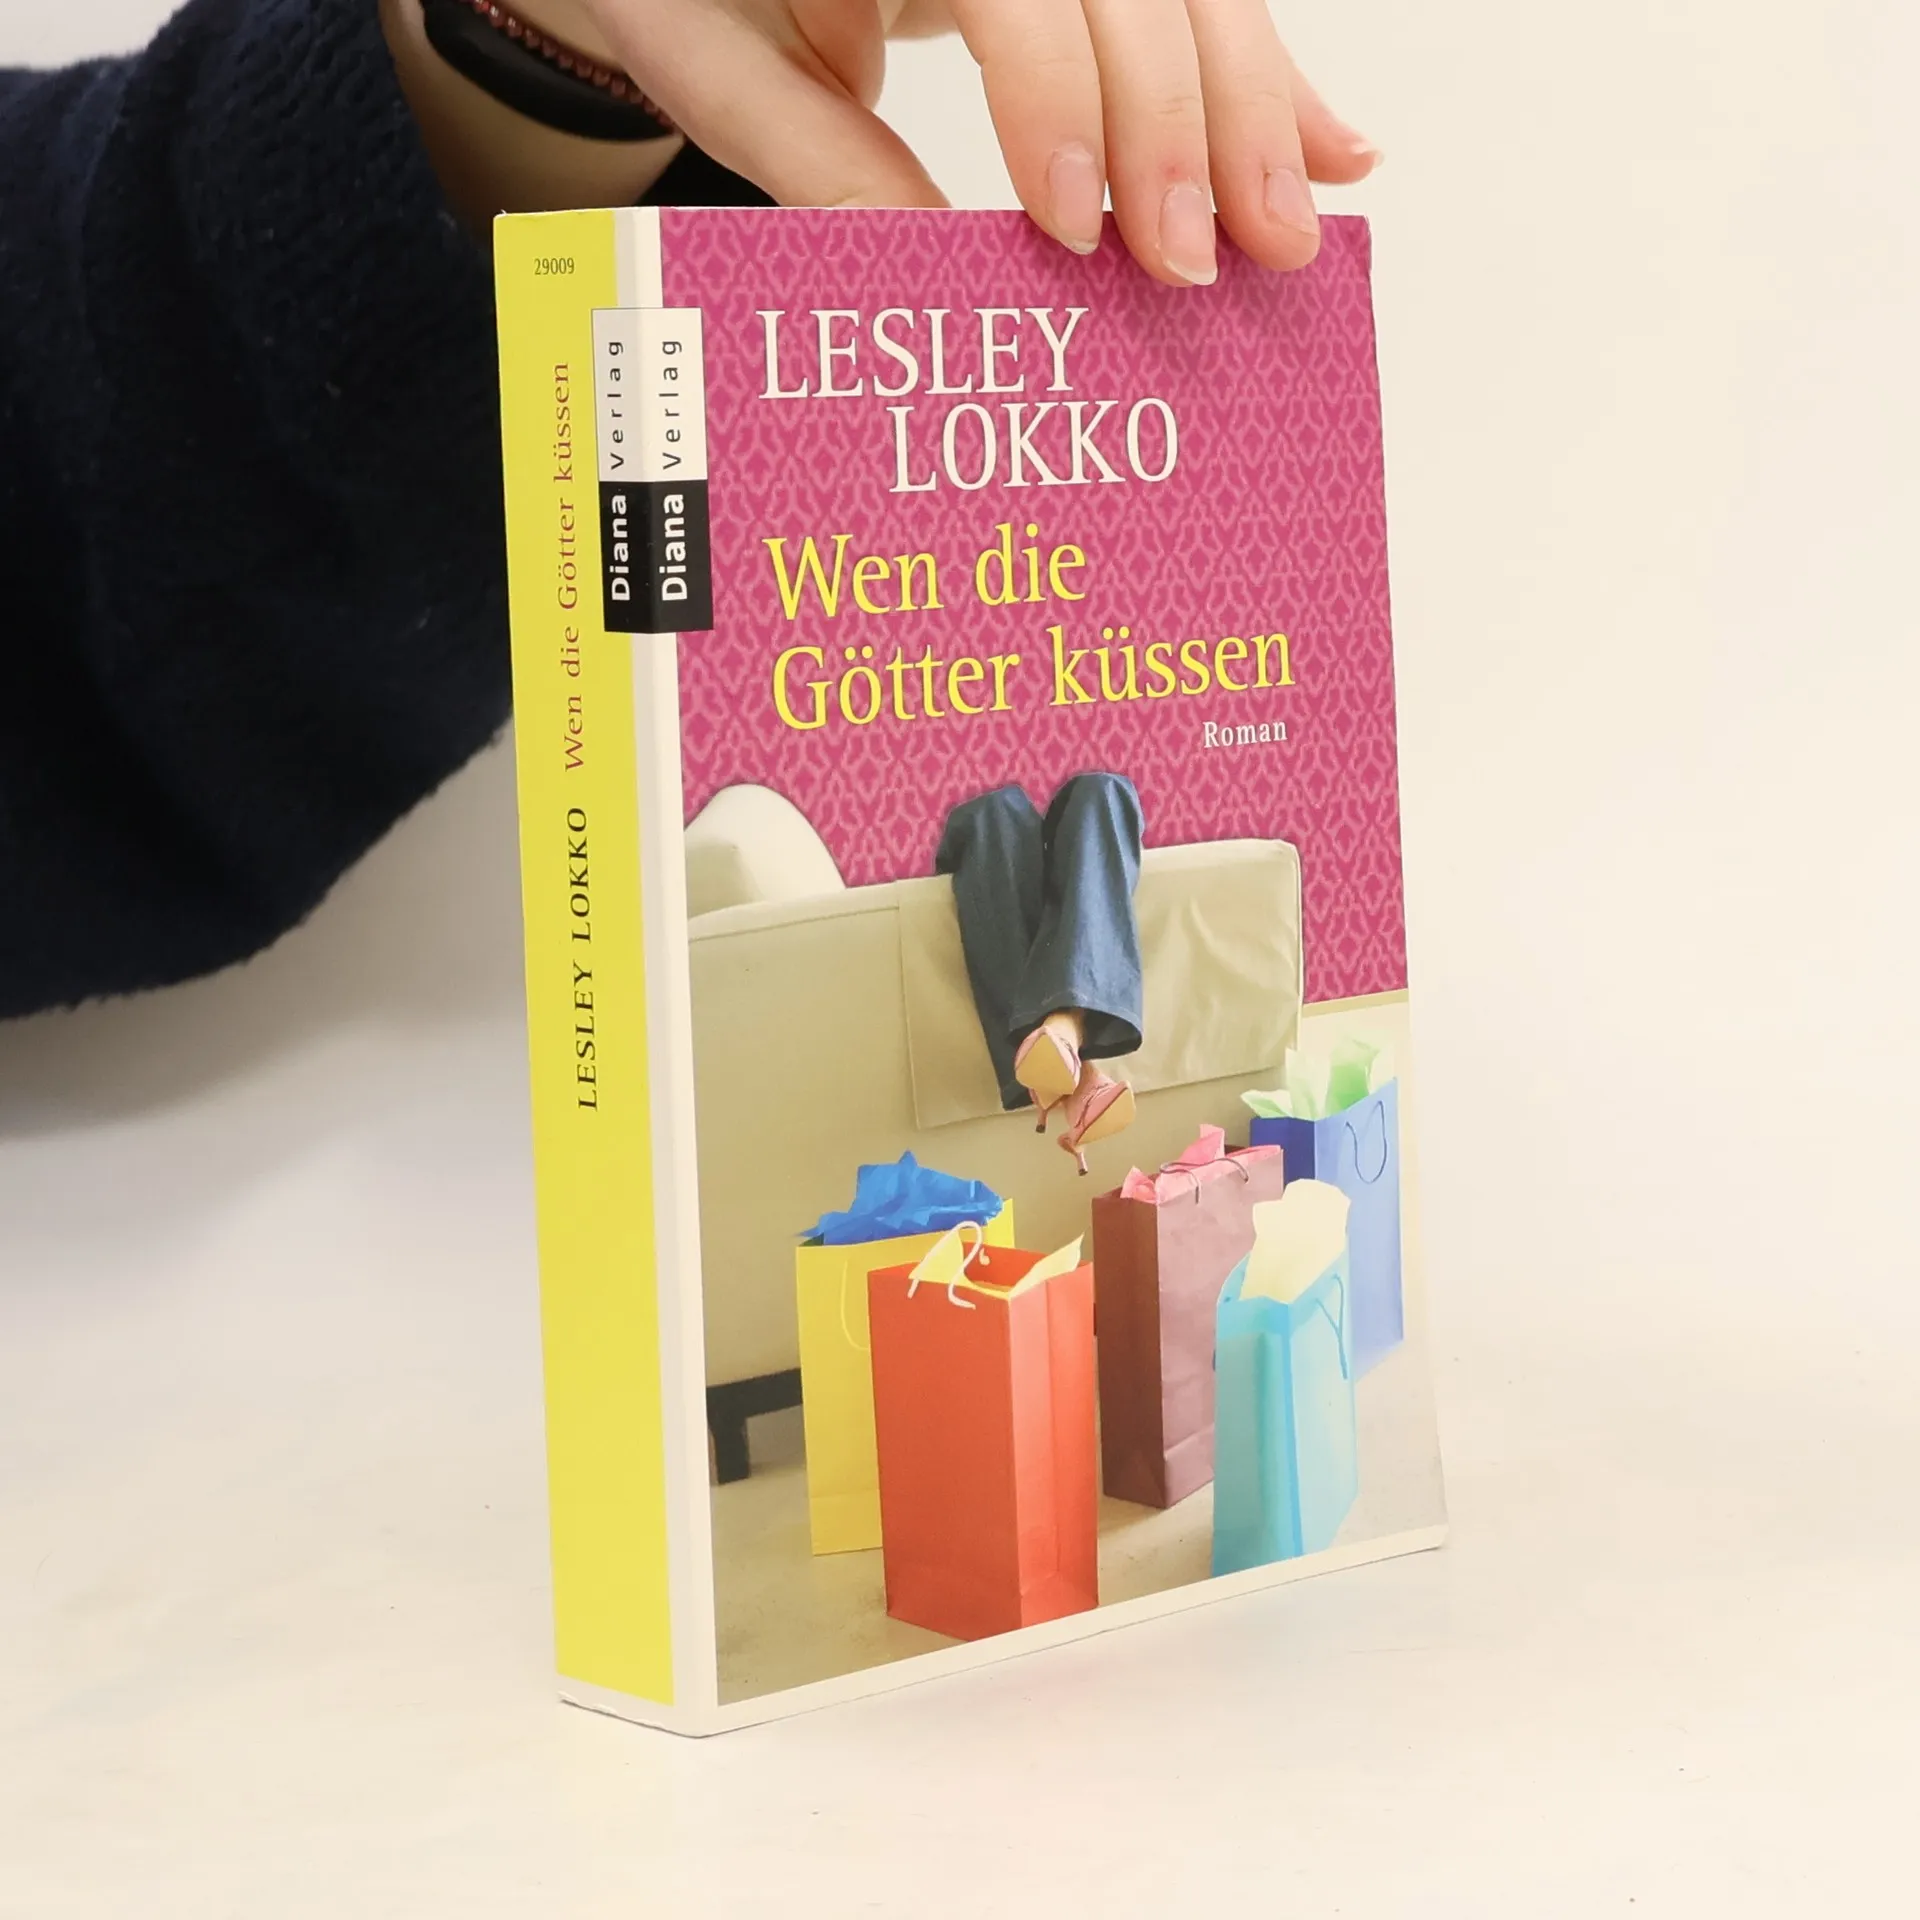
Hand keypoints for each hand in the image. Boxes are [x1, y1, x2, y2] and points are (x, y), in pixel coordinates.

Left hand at [579, 0, 1379, 282]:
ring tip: (1290, 231)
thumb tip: (946, 286)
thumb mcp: (727, 70)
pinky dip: (1265, 80)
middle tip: (1200, 263)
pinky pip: (1196, 1)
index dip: (1060, 95)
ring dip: (1253, 112)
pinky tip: (1332, 148)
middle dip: (1182, 122)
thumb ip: (824, 162)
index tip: (1076, 226)